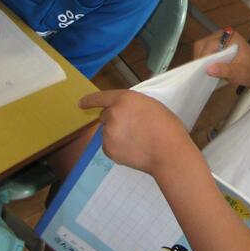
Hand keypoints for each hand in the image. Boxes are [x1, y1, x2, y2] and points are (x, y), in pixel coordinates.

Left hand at [79, 90, 194, 174]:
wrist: (169, 153)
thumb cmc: (167, 127)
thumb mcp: (151, 105)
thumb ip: (133, 105)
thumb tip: (124, 112)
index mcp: (125, 99)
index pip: (102, 97)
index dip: (90, 100)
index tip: (80, 103)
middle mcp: (113, 114)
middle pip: (105, 116)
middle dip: (114, 119)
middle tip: (132, 127)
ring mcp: (109, 133)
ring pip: (108, 132)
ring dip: (116, 134)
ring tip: (137, 141)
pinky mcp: (108, 149)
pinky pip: (109, 146)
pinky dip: (117, 148)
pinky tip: (133, 149)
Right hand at [193, 30, 249, 87]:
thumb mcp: (240, 72)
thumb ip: (226, 70)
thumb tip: (209, 69)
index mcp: (232, 37)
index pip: (211, 44)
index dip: (205, 56)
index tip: (202, 68)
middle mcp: (224, 36)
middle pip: (203, 44)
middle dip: (201, 58)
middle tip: (202, 71)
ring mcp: (218, 40)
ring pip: (201, 47)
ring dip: (201, 59)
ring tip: (206, 71)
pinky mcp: (215, 47)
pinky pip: (203, 51)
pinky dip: (203, 60)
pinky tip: (208, 69)